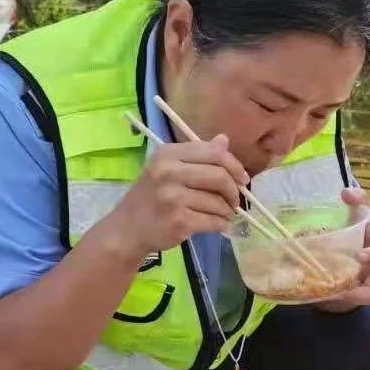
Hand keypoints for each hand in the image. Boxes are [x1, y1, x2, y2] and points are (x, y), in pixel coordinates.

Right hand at [112, 135, 248, 255]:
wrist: (127, 229)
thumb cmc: (150, 198)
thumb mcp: (167, 169)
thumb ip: (198, 155)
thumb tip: (224, 140)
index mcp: (168, 154)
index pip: (214, 153)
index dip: (234, 166)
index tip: (242, 178)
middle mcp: (169, 172)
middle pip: (220, 176)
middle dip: (233, 191)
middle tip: (234, 201)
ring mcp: (173, 198)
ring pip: (218, 202)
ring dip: (226, 211)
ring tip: (220, 214)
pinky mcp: (179, 221)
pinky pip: (213, 221)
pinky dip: (220, 224)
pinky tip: (215, 224)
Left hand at [315, 188, 369, 312]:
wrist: (358, 241)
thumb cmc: (364, 224)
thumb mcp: (364, 210)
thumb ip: (359, 199)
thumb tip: (346, 192)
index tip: (360, 256)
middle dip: (357, 294)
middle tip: (339, 292)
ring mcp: (366, 285)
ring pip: (358, 302)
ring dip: (341, 300)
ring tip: (323, 296)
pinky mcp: (353, 294)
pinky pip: (343, 302)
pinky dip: (329, 300)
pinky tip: (314, 294)